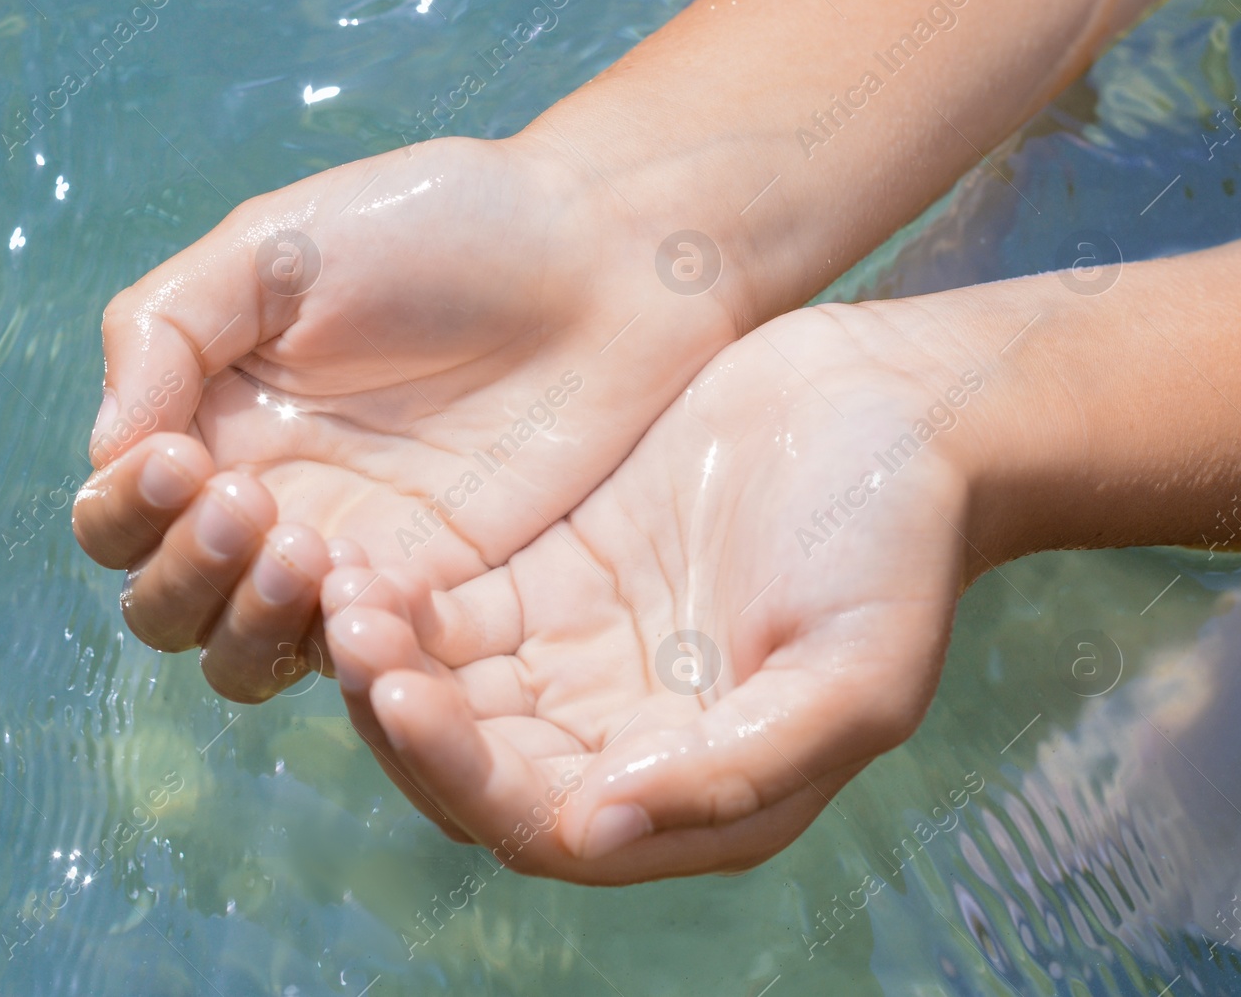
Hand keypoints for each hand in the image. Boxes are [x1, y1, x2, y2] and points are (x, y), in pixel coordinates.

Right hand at [73, 134, 744, 701]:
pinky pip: (361, 660)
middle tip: (251, 502)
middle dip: (183, 571)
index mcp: (210, 421)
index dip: (125, 509)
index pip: (116, 515)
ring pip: (245, 656)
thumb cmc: (436, 227)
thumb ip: (164, 334)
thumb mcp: (272, 247)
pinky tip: (375, 587)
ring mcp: (351, 557)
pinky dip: (344, 643)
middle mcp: (267, 502)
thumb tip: (103, 453)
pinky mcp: (438, 595)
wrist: (601, 257)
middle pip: (164, 606)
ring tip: (306, 550)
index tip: (182, 457)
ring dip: (246, 622)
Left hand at [320, 303, 982, 881]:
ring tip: (342, 593)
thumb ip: (734, 767)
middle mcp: (621, 741)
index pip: (542, 822)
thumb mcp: (852, 675)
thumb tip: (598, 830)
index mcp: (692, 788)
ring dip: (387, 659)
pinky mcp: (556, 580)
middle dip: (403, 715)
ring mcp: (581, 658)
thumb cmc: (897, 546)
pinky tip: (363, 561)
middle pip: (473, 764)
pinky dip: (405, 601)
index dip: (463, 776)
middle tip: (354, 634)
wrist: (896, 410)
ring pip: (450, 689)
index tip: (406, 697)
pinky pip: (456, 612)